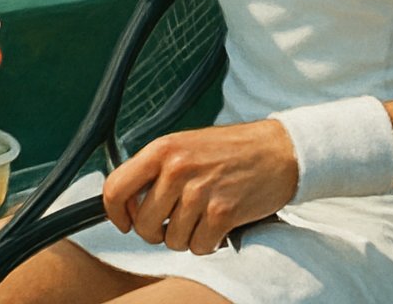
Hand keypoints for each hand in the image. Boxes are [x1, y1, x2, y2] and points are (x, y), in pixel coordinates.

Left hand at [103, 120, 297, 255]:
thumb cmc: (230, 149)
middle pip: (142, 224)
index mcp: (162, 149)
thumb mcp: (185, 145)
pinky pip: (199, 247)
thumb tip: (126, 202)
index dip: (115, 213)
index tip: (125, 221)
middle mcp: (177, 168)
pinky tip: (219, 223)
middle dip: (155, 230)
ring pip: (170, 240)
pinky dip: (208, 242)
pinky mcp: (222, 213)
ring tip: (202, 215)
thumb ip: (155, 169)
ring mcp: (199, 191)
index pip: (115, 188)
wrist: (277, 150)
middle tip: (173, 220)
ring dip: (185, 235)